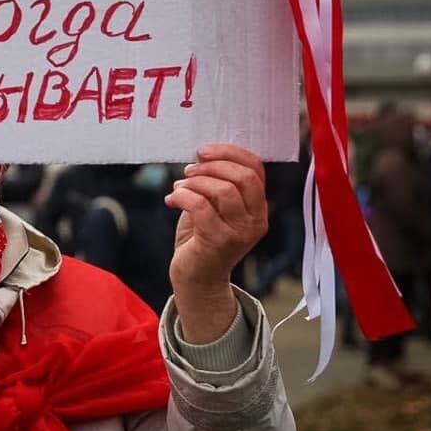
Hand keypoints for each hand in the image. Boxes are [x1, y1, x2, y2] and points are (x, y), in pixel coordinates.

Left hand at [165, 144, 268, 342]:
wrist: (196, 279)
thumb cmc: (202, 238)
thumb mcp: (215, 208)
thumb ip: (216, 184)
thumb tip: (201, 156)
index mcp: (259, 208)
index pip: (256, 169)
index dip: (230, 152)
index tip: (204, 151)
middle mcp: (256, 221)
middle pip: (243, 177)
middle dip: (212, 166)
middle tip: (189, 170)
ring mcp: (240, 234)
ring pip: (222, 190)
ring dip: (195, 182)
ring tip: (180, 186)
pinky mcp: (218, 243)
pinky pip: (200, 207)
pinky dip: (182, 196)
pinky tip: (171, 200)